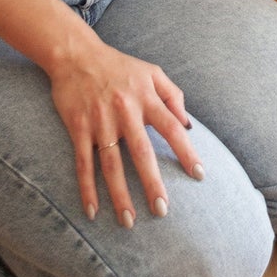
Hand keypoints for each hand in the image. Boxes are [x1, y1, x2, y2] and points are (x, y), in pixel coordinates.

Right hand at [49, 39, 203, 227]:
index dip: (187, 152)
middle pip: (141, 153)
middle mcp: (125, 112)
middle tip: (162, 211)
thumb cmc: (119, 66)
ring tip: (129, 221)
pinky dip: (87, 188)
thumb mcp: (152, 72)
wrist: (76, 55)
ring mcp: (100, 122)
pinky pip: (83, 163)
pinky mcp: (78, 128)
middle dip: (152, 184)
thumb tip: (188, 124)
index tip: (199, 175)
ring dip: (120, 195)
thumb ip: (173, 95)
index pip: (172, 128)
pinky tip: (92, 211)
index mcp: (146, 98)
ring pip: (111, 165)